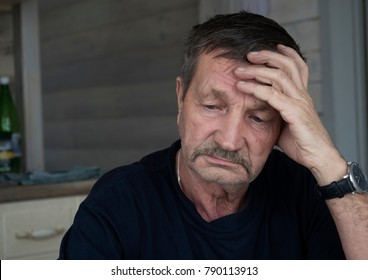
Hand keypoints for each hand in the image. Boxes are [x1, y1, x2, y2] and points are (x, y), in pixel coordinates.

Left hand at [234, 45, 345, 183]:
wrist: (317, 157)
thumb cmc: (302, 142)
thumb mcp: (285, 124)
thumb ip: (275, 113)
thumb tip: (259, 114)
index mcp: (301, 95)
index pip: (298, 66)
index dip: (286, 54)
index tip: (270, 47)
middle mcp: (301, 94)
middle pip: (287, 64)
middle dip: (267, 56)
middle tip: (249, 54)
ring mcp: (298, 102)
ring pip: (278, 75)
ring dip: (256, 70)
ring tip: (239, 69)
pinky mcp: (293, 112)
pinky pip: (271, 95)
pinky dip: (254, 88)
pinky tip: (241, 86)